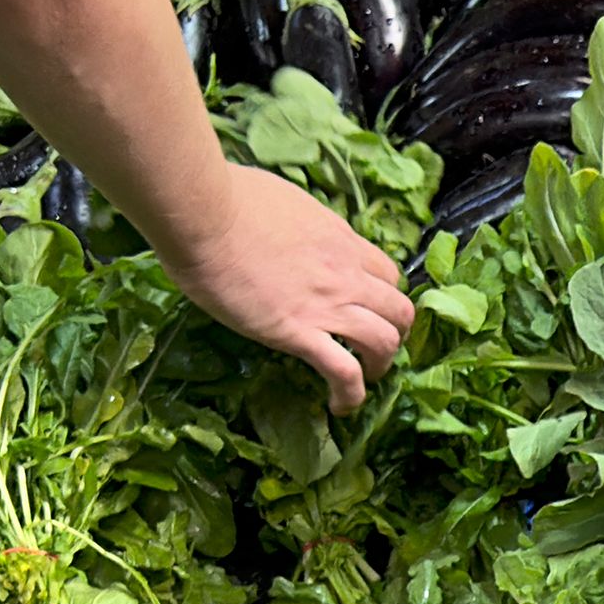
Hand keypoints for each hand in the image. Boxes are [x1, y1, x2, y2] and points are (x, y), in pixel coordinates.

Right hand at [154, 160, 414, 405]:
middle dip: (396, 332)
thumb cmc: (228, 198)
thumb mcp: (285, 201)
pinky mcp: (299, 332)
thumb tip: (290, 229)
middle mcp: (345, 274)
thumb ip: (301, 225)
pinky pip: (344, 372)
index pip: (386, 273)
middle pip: (398, 310)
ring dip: (380, 365)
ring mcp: (327, 305)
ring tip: (365, 379)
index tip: (370, 307)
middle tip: (376, 346)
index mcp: (341, 240)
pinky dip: (350, 394)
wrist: (204, 213)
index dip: (384, 295)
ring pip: (384, 342)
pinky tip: (340, 405)